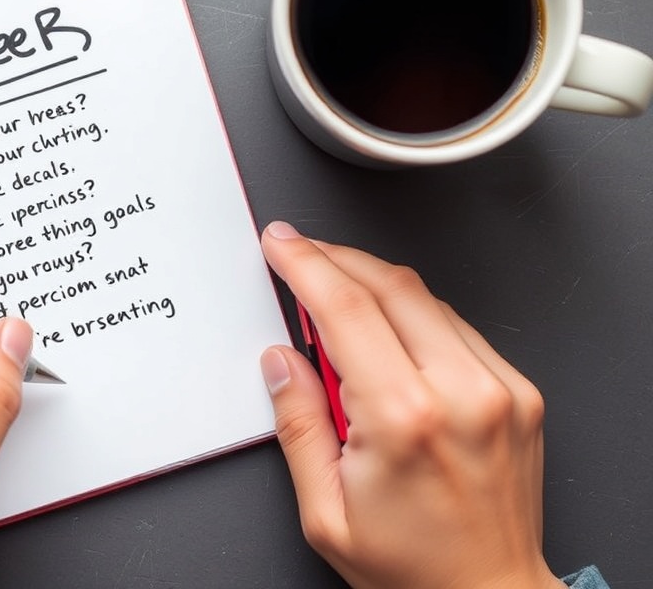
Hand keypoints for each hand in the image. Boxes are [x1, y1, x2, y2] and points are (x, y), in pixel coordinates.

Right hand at [259, 222, 562, 588]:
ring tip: (337, 295)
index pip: (343, 309)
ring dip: (374, 281)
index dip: (305, 265)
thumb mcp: (325, 511)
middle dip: (335, 258)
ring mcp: (499, 389)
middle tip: (301, 253)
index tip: (282, 244)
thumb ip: (298, 426)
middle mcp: (460, 392)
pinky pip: (457, 325)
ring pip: (426, 297)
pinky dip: (415, 311)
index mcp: (403, 419)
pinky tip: (389, 326)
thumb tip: (281, 361)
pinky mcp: (520, 392)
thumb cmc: (411, 567)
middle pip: (388, 285)